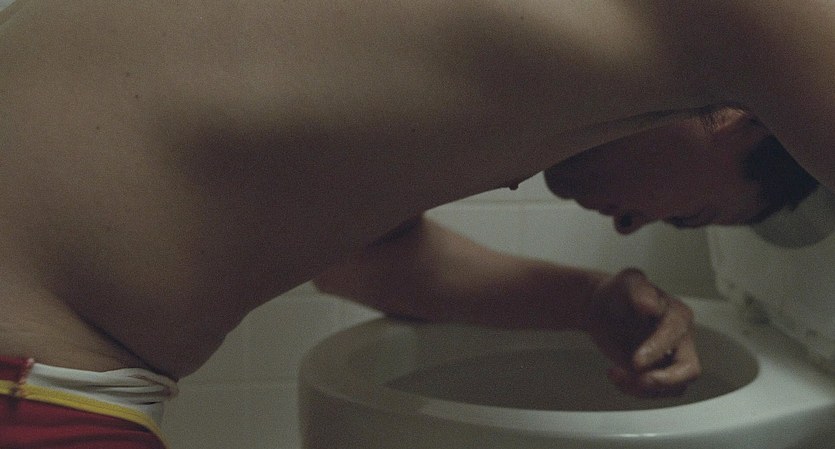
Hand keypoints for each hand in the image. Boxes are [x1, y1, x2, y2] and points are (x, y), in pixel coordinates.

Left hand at [583, 269, 700, 396]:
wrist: (603, 309)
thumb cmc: (618, 293)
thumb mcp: (626, 282)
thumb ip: (639, 289)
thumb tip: (650, 304)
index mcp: (678, 314)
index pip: (676, 336)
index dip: (657, 350)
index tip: (635, 360)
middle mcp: (681, 338)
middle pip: (689, 369)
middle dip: (664, 380)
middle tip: (638, 379)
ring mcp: (672, 358)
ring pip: (674, 387)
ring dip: (644, 388)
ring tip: (616, 374)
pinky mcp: (658, 373)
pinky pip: (657, 392)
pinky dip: (635, 390)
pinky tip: (615, 374)